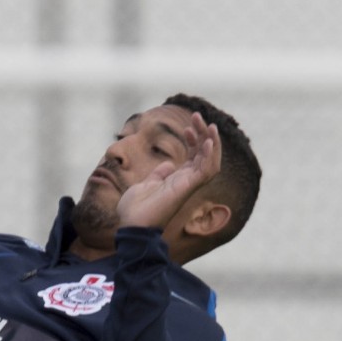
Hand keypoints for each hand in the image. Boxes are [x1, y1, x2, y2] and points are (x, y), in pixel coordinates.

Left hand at [116, 112, 221, 229]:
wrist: (130, 224)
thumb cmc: (135, 209)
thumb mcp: (146, 184)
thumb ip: (159, 174)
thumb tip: (168, 164)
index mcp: (177, 181)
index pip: (194, 158)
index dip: (194, 141)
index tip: (186, 127)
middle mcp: (186, 183)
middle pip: (204, 155)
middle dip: (204, 134)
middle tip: (198, 116)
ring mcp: (187, 186)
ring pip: (210, 161)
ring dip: (211, 141)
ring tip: (207, 124)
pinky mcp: (186, 189)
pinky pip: (206, 171)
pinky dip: (209, 156)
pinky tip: (208, 141)